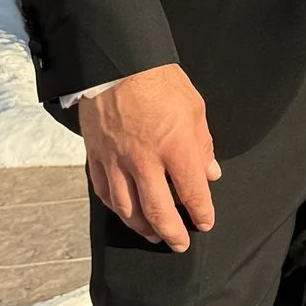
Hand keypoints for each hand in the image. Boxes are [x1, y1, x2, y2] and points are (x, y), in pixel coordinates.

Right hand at [79, 65, 220, 250]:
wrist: (115, 61)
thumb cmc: (158, 79)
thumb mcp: (194, 107)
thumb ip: (202, 144)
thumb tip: (210, 171)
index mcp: (175, 147)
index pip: (192, 193)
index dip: (201, 213)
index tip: (205, 222)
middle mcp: (144, 161)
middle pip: (158, 211)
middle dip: (172, 233)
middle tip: (179, 244)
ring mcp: (116, 161)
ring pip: (128, 209)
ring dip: (143, 227)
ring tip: (153, 234)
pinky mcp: (96, 156)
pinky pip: (104, 192)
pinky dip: (117, 208)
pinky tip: (126, 213)